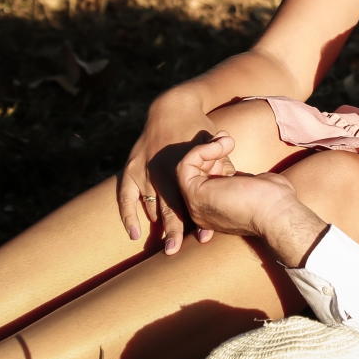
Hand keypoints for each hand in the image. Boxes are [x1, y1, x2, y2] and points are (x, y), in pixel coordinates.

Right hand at [119, 91, 229, 252]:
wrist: (172, 107)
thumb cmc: (200, 128)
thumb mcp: (215, 145)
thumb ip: (224, 166)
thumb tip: (234, 185)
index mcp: (181, 165)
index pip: (189, 199)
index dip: (196, 220)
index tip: (204, 239)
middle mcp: (159, 170)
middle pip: (166, 207)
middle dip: (172, 230)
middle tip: (174, 252)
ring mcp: (142, 170)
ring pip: (149, 205)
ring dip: (156, 225)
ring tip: (164, 246)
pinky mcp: (130, 168)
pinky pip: (124, 196)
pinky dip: (128, 215)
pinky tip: (135, 234)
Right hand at [177, 134, 325, 266]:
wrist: (276, 212)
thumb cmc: (273, 200)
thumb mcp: (252, 184)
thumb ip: (238, 180)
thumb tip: (234, 173)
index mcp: (215, 207)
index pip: (206, 177)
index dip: (215, 159)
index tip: (230, 144)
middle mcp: (200, 208)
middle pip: (196, 171)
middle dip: (210, 150)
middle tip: (227, 138)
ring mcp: (195, 203)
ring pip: (188, 167)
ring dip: (206, 148)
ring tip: (227, 141)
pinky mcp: (193, 194)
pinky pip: (186, 165)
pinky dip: (200, 151)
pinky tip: (219, 146)